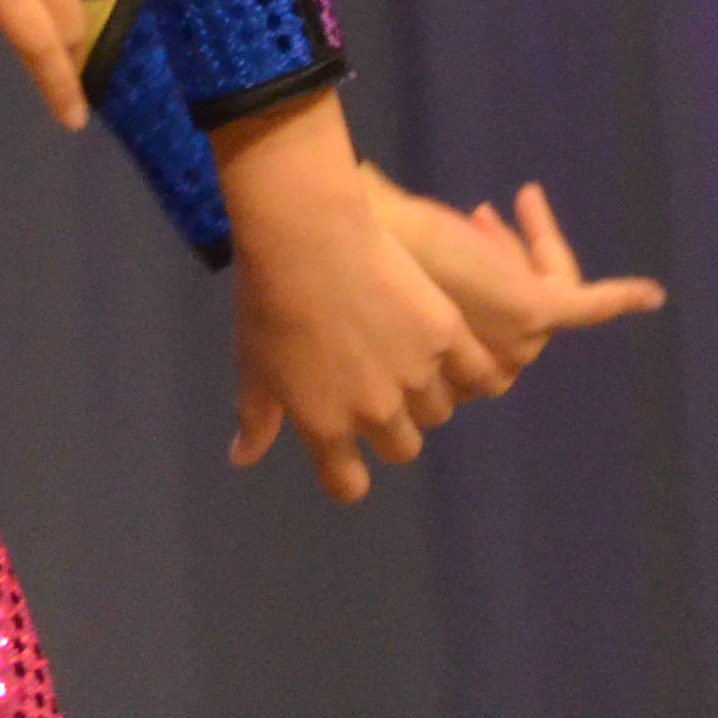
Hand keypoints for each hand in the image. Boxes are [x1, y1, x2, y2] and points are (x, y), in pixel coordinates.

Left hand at [222, 100, 490, 500]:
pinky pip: (477, 370)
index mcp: (325, 425)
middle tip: (377, 390)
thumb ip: (256, 418)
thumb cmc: (266, 299)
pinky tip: (460, 351)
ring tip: (409, 360)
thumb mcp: (252, 364)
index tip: (345, 464)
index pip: (347, 482)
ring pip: (438, 409)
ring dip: (426, 395)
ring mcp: (417, 376)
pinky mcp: (447, 335)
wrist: (306, 236)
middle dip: (390, 428)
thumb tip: (240, 459)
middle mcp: (377, 413)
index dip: (346, 476)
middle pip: (401, 447)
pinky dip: (471, 366)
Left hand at [364, 164, 664, 383]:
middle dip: (504, 259)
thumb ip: (387, 229)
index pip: (484, 333)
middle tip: (482, 213)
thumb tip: (362, 174)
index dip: (488, 273)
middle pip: (519, 312)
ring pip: (547, 289)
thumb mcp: (382, 247)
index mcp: (443, 364)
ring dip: (531, 248)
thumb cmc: (356, 243)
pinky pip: (589, 305)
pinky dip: (619, 297)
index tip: (475, 219)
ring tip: (510, 205)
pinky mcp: (539, 309)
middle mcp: (483, 365)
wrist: (365, 235)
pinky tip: (649, 294)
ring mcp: (515, 339)